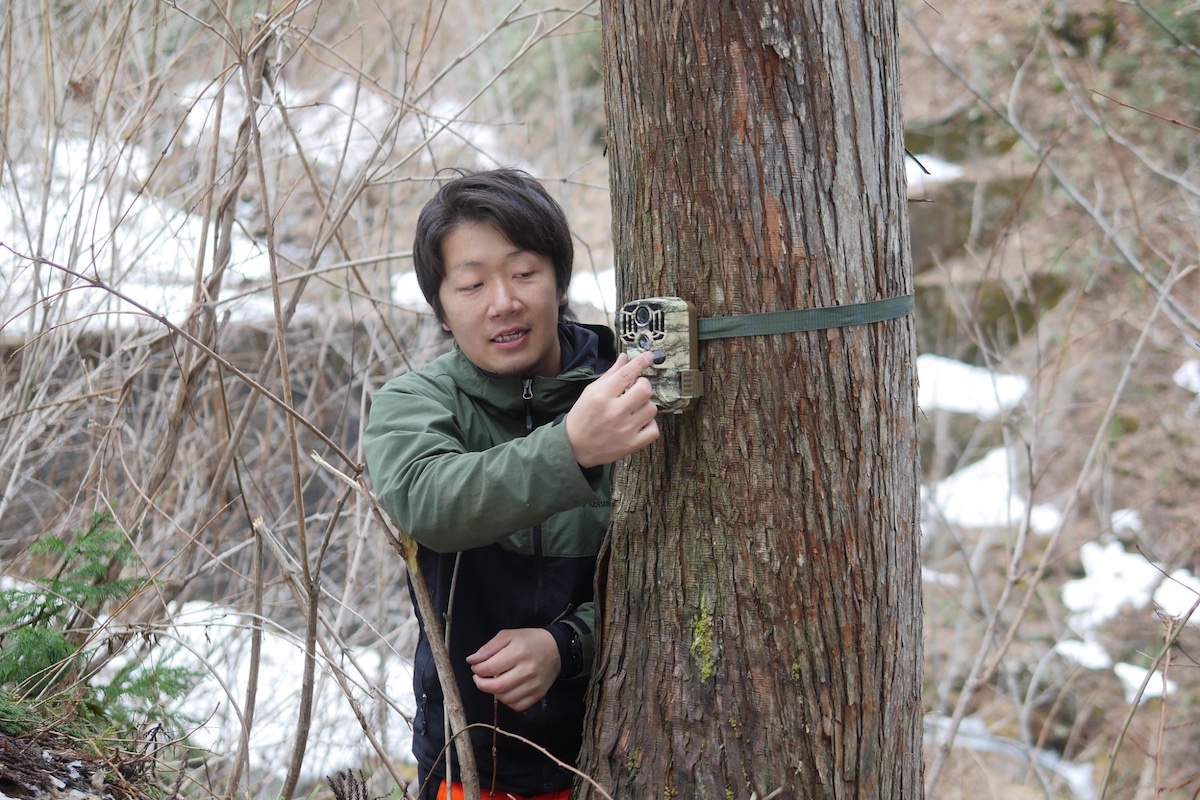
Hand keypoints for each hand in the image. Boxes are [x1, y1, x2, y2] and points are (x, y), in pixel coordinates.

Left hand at [466, 628, 560, 711]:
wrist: (556, 649)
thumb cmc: (529, 640)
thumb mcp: (508, 635)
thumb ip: (488, 648)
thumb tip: (471, 660)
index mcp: (518, 652)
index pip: (489, 668)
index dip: (477, 669)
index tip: (476, 667)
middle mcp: (527, 670)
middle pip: (496, 686)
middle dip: (481, 684)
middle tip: (479, 678)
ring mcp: (534, 685)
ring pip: (505, 699)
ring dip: (494, 693)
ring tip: (493, 683)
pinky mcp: (538, 694)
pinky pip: (517, 706)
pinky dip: (507, 701)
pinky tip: (506, 691)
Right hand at [566, 350, 659, 468]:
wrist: (574, 447)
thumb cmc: (582, 417)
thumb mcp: (590, 391)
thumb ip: (610, 374)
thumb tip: (626, 358)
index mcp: (602, 396)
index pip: (627, 374)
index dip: (641, 362)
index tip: (649, 356)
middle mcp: (614, 412)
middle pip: (645, 390)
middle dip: (643, 385)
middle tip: (636, 388)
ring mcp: (625, 430)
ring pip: (651, 408)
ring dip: (645, 405)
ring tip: (635, 408)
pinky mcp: (631, 445)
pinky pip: (654, 430)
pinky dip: (649, 425)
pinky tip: (639, 423)